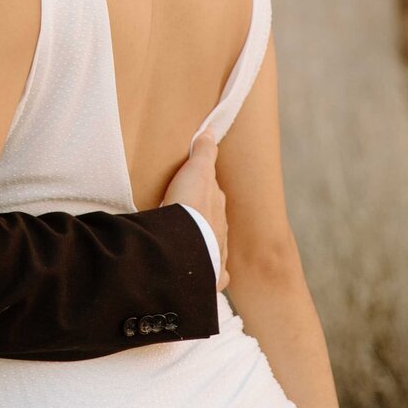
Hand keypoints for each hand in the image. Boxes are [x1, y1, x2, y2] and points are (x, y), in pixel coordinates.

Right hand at [160, 131, 227, 290]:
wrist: (186, 245)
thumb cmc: (190, 207)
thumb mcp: (195, 172)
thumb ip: (203, 153)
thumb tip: (210, 131)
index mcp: (216, 206)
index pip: (213, 195)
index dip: (204, 190)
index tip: (193, 190)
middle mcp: (221, 231)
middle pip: (214, 221)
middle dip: (205, 219)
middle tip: (190, 218)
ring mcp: (216, 254)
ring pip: (214, 247)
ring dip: (205, 245)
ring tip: (190, 245)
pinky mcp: (209, 276)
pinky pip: (213, 276)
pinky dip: (209, 275)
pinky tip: (202, 275)